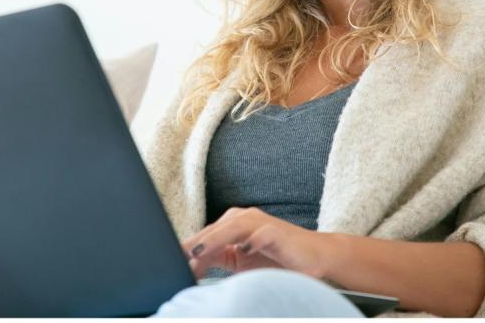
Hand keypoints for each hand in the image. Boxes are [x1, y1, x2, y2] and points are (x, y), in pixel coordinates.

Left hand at [180, 206, 330, 280]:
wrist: (313, 257)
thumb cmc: (275, 257)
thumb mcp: (240, 260)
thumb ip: (216, 259)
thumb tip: (190, 265)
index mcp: (232, 224)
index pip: (206, 235)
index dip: (189, 248)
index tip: (171, 261)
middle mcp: (244, 219)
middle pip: (215, 228)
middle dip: (196, 243)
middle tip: (178, 256)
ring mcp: (261, 223)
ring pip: (233, 226)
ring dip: (214, 238)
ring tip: (198, 250)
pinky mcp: (278, 232)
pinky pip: (262, 234)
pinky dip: (252, 240)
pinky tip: (242, 249)